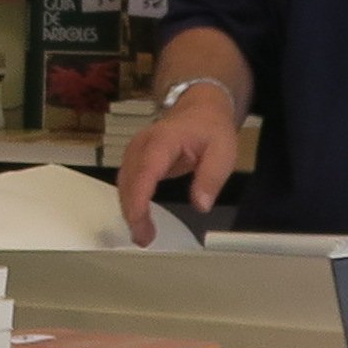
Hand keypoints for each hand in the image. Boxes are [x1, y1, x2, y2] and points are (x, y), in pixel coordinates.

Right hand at [117, 85, 239, 244]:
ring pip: (124, 184)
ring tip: (143, 234)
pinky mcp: (134, 159)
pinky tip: (139, 218)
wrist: (200, 108)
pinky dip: (130, 201)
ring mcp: (134, 151)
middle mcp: (142, 145)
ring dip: (129, 209)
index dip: (138, 200)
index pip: (144, 173)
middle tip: (144, 239)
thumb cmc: (211, 130)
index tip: (139, 223)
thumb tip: (201, 205)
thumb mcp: (223, 151)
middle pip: (128, 182)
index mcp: (163, 141)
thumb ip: (211, 178)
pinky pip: (127, 182)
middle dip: (132, 212)